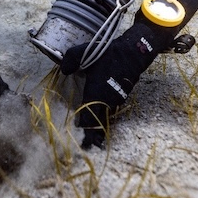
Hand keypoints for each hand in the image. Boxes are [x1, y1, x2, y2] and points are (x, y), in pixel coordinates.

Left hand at [61, 22, 170, 148]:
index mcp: (95, 93)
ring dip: (100, 123)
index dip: (86, 131)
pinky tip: (102, 114)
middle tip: (89, 145)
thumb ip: (70, 60)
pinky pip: (112, 108)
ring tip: (95, 134)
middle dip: (94, 133)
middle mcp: (106, 100)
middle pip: (98, 121)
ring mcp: (116, 99)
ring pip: (105, 114)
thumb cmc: (108, 54)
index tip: (85, 143)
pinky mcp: (123, 95)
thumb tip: (63, 71)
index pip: (88, 117)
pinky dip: (107, 113)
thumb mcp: (84, 51)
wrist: (134, 52)